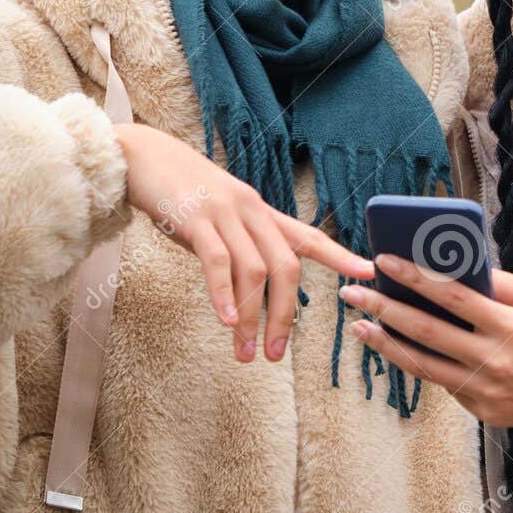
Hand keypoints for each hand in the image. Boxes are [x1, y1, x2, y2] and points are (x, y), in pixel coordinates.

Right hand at [114, 122, 374, 363]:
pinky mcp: (194, 218)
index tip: (370, 273)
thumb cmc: (182, 194)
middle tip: (275, 356)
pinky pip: (217, 260)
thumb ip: (240, 245)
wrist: (142, 157)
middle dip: (284, 315)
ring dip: (252, 317)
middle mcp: (251, 211)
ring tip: (245, 354)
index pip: (309, 236)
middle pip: (285, 266)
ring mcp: (224, 213)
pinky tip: (229, 321)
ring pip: (253, 271)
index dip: (340, 255)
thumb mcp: (221, 217)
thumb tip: (253, 288)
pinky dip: (225, 293)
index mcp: (262, 213)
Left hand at [338, 255, 512, 432]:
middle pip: (426, 331)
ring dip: (386, 344)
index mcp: (510, 328)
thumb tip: (463, 266)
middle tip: (353, 294)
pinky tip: (396, 348)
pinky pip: (442, 383)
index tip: (385, 261)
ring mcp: (484, 391)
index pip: (453, 298)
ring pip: (423, 365)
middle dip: (384, 309)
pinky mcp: (481, 411)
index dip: (415, 278)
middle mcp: (493, 361)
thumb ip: (504, 285)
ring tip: (360, 327)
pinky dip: (417, 364)